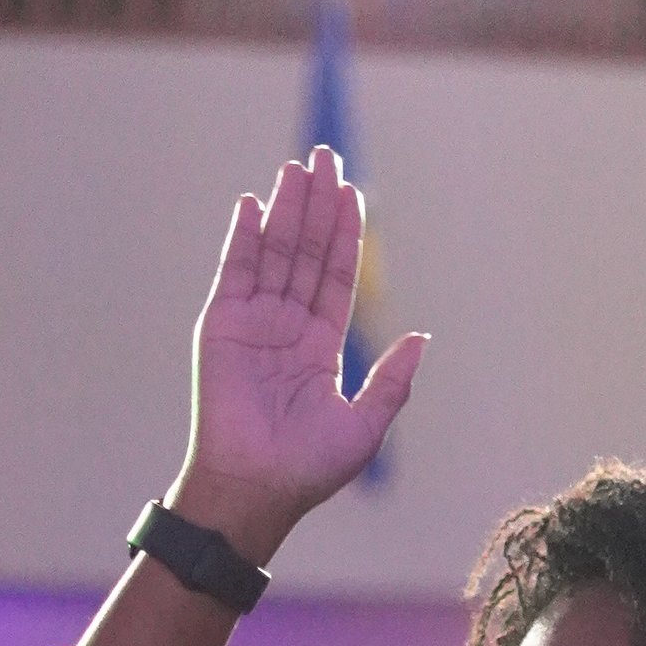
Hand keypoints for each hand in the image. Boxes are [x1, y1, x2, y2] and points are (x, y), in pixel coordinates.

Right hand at [176, 151, 429, 564]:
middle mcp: (286, 329)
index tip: (353, 192)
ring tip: (299, 166)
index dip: (345, 235)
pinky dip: (243, 236)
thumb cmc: (309, 469)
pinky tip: (254, 202)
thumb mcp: (366, 424)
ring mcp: (253, 323)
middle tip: (326, 156)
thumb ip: (393, 379)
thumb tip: (423, 338)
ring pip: (273, 253)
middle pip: (305, 253)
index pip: (335, 278)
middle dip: (317, 205)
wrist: (256, 489)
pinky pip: (235, 271)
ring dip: (285, 208)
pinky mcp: (222, 325)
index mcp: (320, 349)